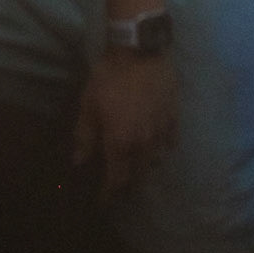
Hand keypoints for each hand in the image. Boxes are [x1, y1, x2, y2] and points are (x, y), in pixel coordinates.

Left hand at [73, 50, 177, 198]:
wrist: (140, 49)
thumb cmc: (110, 76)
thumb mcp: (89, 104)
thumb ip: (85, 135)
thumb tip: (79, 162)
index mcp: (120, 142)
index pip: (116, 179)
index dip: (108, 194)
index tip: (103, 203)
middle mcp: (143, 143)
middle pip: (138, 174)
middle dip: (128, 184)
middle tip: (120, 187)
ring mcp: (161, 131)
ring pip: (156, 160)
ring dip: (145, 166)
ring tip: (138, 166)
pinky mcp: (174, 116)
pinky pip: (170, 141)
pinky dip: (163, 147)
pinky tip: (159, 144)